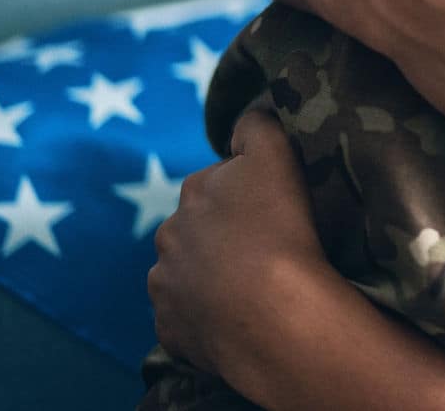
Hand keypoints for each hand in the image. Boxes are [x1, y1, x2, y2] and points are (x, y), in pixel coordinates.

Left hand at [148, 111, 330, 404]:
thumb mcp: (276, 154)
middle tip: (264, 249)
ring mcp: (166, 287)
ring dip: (210, 277)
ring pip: (188, 275)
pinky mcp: (170, 329)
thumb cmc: (279, 228)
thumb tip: (245, 116)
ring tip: (251, 289)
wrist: (271, 314)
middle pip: (198, 230)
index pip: (218, 182)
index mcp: (193, 191)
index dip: (248, 193)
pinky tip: (237, 318)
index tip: (272, 209)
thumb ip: (256, 125)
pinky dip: (206, 316)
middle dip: (222, 236)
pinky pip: (188, 318)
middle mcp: (168, 236)